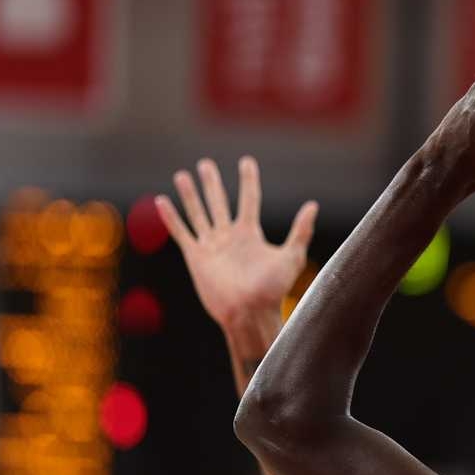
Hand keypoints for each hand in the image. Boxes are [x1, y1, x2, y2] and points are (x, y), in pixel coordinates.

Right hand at [156, 156, 318, 332]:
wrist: (249, 313)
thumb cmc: (273, 289)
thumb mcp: (291, 257)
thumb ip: (301, 231)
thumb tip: (313, 205)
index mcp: (251, 233)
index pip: (249, 199)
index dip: (248, 180)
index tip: (246, 162)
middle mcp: (229, 236)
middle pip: (218, 202)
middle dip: (212, 183)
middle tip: (205, 164)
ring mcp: (212, 246)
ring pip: (198, 213)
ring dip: (190, 195)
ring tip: (183, 175)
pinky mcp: (196, 257)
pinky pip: (181, 233)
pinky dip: (172, 217)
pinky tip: (162, 201)